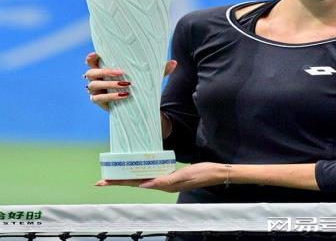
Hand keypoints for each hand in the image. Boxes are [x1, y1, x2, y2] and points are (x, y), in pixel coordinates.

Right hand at [83, 52, 176, 110]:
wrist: (137, 104)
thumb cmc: (140, 84)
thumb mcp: (149, 76)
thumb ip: (159, 69)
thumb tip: (174, 62)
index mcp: (104, 67)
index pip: (91, 61)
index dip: (91, 58)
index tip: (97, 54)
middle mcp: (96, 79)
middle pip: (91, 73)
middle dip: (104, 71)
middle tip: (121, 72)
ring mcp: (96, 91)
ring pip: (93, 86)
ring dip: (109, 84)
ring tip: (126, 84)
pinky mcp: (99, 102)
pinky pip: (98, 99)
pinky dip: (110, 97)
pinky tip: (123, 95)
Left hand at [95, 162, 225, 191]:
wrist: (216, 172)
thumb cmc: (202, 173)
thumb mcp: (184, 175)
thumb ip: (165, 180)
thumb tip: (144, 185)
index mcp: (163, 184)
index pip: (136, 183)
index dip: (120, 182)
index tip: (104, 182)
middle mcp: (162, 183)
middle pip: (135, 182)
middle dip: (118, 181)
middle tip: (101, 181)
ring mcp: (166, 180)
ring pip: (141, 178)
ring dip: (127, 178)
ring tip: (114, 176)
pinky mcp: (170, 174)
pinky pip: (151, 174)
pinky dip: (141, 173)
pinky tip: (137, 170)